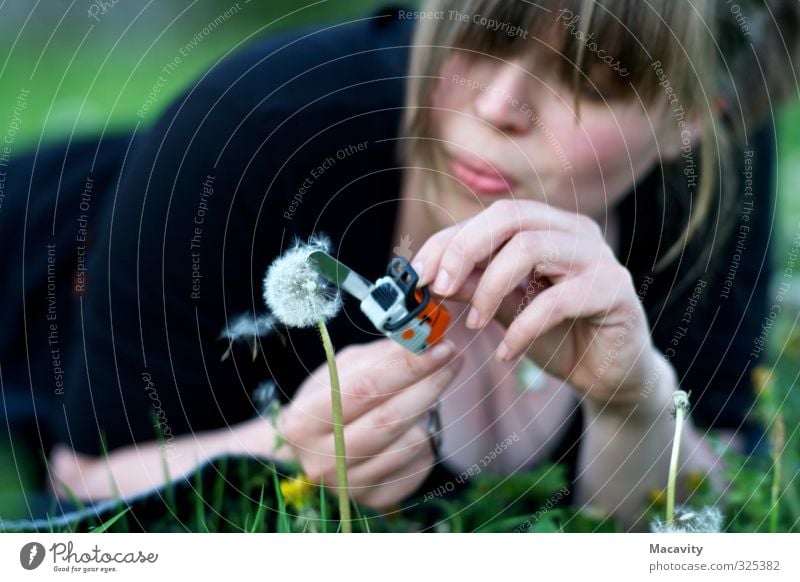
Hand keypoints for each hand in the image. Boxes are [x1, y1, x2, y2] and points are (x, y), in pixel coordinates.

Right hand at [277, 337, 462, 507]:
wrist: (312, 451)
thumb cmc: (328, 401)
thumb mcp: (341, 370)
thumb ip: (379, 355)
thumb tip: (423, 338)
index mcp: (303, 423)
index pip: (363, 390)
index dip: (405, 366)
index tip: (438, 345)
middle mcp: (322, 461)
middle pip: (389, 419)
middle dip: (428, 383)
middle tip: (451, 356)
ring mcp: (349, 486)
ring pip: (409, 442)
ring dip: (429, 408)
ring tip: (432, 385)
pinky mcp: (377, 500)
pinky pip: (418, 462)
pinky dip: (425, 435)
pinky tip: (418, 420)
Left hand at [411, 199, 658, 412]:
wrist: (611, 376)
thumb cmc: (558, 336)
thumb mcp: (506, 310)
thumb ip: (474, 287)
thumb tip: (428, 277)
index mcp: (549, 225)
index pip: (492, 216)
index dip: (449, 241)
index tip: (417, 275)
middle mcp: (575, 230)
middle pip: (510, 217)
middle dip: (463, 251)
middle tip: (438, 289)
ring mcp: (598, 256)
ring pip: (530, 249)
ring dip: (489, 289)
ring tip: (473, 325)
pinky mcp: (613, 290)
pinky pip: (556, 300)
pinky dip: (521, 328)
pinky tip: (505, 353)